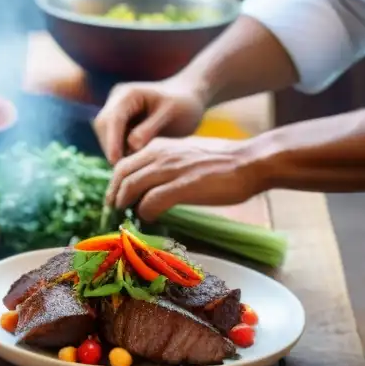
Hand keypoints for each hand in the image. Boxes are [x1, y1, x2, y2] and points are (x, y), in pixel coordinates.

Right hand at [93, 77, 208, 164]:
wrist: (189, 98)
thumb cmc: (184, 105)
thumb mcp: (171, 115)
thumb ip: (150, 129)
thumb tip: (131, 145)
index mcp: (129, 93)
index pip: (113, 118)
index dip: (112, 141)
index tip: (115, 162)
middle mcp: (117, 99)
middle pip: (103, 126)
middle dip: (112, 147)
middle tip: (127, 169)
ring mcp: (116, 109)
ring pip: (105, 133)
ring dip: (115, 150)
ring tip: (134, 165)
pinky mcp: (119, 120)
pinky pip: (113, 137)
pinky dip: (121, 149)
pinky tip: (135, 160)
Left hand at [106, 136, 268, 221]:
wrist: (251, 161)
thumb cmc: (224, 161)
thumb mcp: (186, 153)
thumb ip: (167, 163)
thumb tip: (153, 182)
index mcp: (160, 146)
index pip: (124, 163)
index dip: (115, 183)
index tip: (115, 197)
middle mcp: (161, 154)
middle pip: (122, 175)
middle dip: (113, 195)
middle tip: (113, 210)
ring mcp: (171, 170)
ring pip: (132, 187)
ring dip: (125, 204)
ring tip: (127, 216)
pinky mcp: (183, 186)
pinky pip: (152, 201)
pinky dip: (145, 212)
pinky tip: (149, 219)